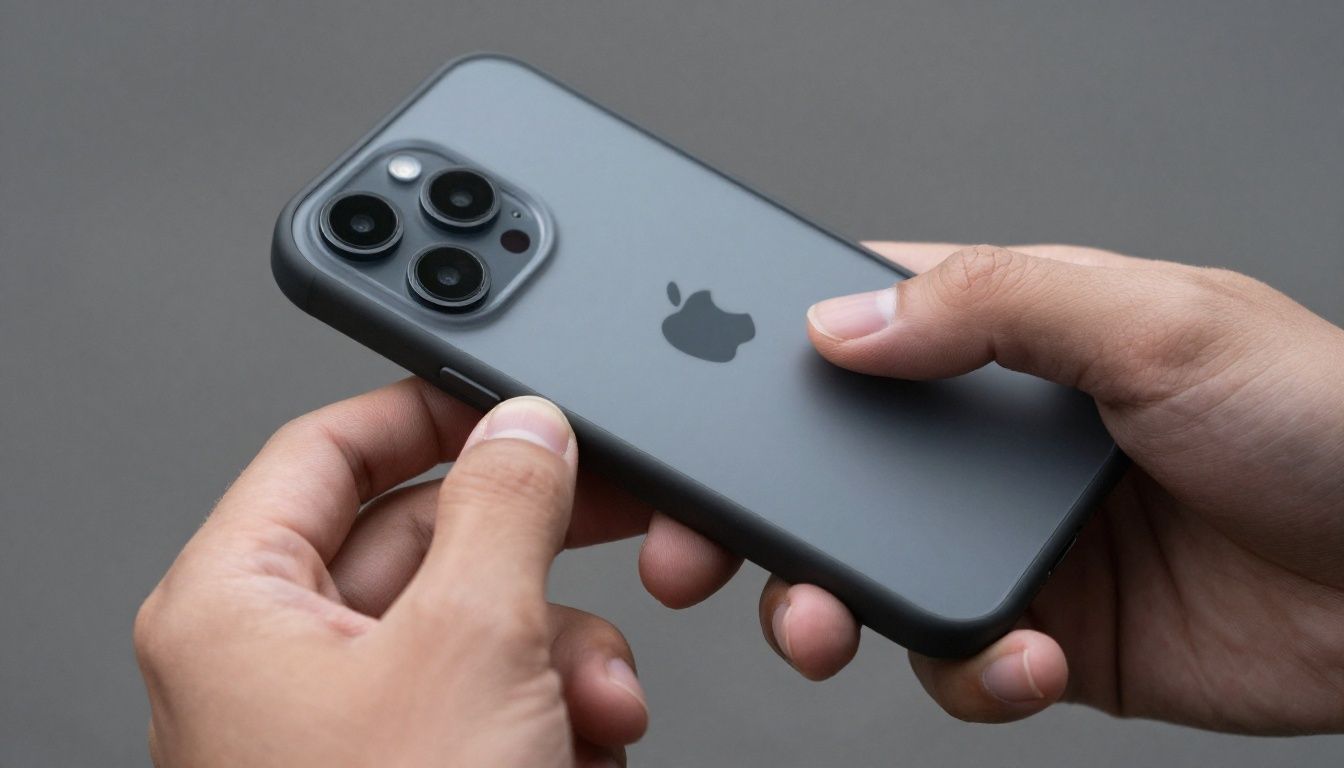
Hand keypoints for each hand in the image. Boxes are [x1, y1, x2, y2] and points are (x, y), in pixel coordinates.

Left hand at [135, 387, 648, 766]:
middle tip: (611, 515)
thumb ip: (504, 508)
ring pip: (477, 623)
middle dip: (533, 556)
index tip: (509, 400)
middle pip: (424, 540)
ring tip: (599, 701)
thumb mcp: (469, 644)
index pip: (327, 450)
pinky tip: (582, 747)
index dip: (424, 410)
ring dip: (564, 649)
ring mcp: (347, 727)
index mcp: (239, 607)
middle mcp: (279, 663)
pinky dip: (554, 709)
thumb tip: (525, 427)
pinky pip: (492, 696)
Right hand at [746, 242, 1343, 733]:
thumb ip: (995, 304)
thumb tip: (847, 321)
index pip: (858, 329)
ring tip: (816, 624)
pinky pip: (957, 665)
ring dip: (820, 608)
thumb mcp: (1156, 323)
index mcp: (1014, 340)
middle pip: (829, 470)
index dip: (763, 362)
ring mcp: (1012, 544)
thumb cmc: (1325, 422)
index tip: (688, 406)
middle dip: (749, 514)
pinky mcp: (1044, 635)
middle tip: (691, 543)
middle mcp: (994, 446)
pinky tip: (1025, 657)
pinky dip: (970, 674)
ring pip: (866, 578)